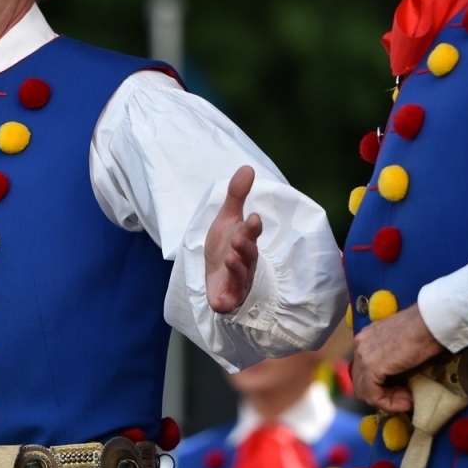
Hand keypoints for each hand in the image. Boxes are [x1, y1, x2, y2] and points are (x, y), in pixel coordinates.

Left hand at [204, 165, 262, 313]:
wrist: (214, 277)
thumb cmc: (224, 247)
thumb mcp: (227, 220)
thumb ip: (236, 195)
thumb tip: (248, 167)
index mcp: (246, 242)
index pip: (251, 233)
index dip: (252, 227)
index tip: (253, 217)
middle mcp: (245, 262)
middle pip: (248, 255)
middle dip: (245, 247)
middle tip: (239, 237)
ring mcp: (237, 282)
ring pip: (240, 275)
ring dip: (237, 267)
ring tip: (231, 257)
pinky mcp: (227, 298)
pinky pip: (227, 301)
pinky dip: (224, 300)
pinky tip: (218, 301)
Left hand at [350, 305, 443, 411]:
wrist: (431, 322)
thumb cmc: (425, 330)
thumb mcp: (402, 344)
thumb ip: (393, 358)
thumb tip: (398, 381)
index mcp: (367, 338)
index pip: (364, 371)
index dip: (382, 387)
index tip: (405, 393)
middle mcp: (360, 345)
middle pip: (361, 383)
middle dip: (382, 396)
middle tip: (406, 399)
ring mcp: (362, 355)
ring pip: (364, 391)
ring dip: (387, 401)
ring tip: (408, 401)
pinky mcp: (371, 366)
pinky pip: (373, 395)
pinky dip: (389, 403)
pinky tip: (407, 401)